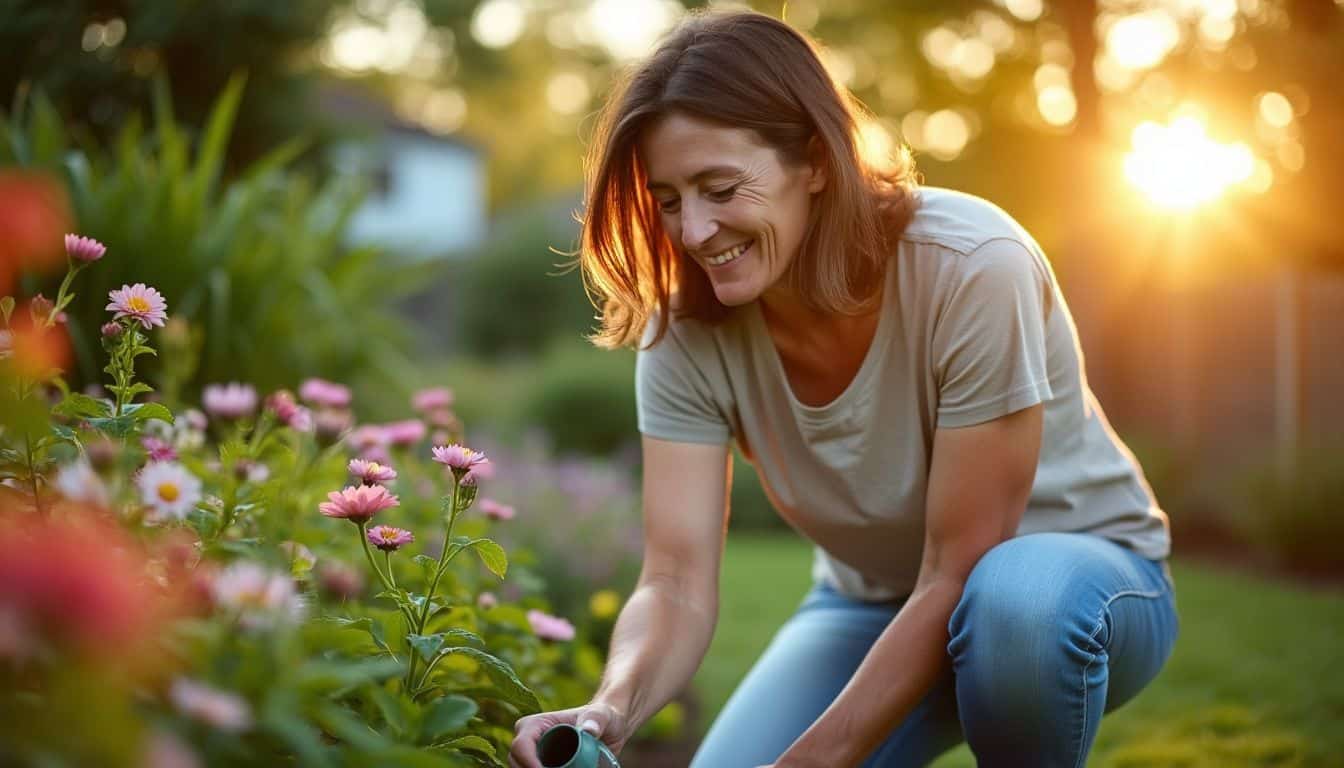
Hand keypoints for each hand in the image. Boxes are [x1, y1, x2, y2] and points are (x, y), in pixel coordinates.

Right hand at [510, 701, 628, 767]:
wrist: (608, 727)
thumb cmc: (603, 716)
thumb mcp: (602, 715)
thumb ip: (595, 720)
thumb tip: (589, 730)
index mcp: (536, 724)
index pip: (521, 745)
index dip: (529, 763)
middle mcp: (530, 740)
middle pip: (516, 763)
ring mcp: (534, 755)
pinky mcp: (542, 766)